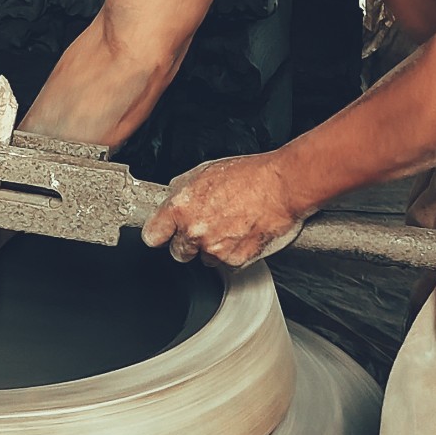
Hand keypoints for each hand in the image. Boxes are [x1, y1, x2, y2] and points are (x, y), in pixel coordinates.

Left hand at [141, 152, 304, 267]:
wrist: (283, 186)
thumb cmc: (249, 175)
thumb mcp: (205, 171)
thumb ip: (182, 189)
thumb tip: (170, 199)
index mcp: (181, 208)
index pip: (152, 236)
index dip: (160, 235)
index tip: (165, 234)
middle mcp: (194, 231)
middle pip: (178, 252)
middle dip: (188, 243)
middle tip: (207, 226)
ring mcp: (214, 249)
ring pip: (204, 259)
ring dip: (213, 248)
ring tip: (231, 226)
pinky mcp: (235, 261)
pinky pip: (228, 264)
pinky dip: (234, 253)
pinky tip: (243, 234)